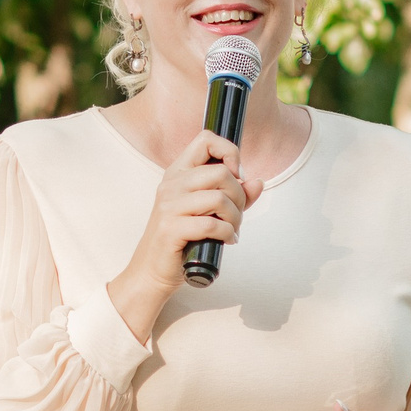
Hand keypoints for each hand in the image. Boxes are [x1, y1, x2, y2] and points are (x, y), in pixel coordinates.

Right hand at [106, 129, 261, 342]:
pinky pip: (212, 224)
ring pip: (220, 198)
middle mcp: (171, 184)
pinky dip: (227, 233)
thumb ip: (234, 196)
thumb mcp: (208, 211)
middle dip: (239, 196)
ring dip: (235, 217)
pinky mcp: (171, 229)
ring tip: (231, 229)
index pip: (206, 140)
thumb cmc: (182, 239)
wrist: (152, 270)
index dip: (229, 152)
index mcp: (178, 173)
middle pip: (221, 172)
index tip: (236, 174)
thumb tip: (257, 182)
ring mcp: (169, 206)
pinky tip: (226, 240)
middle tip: (237, 214)